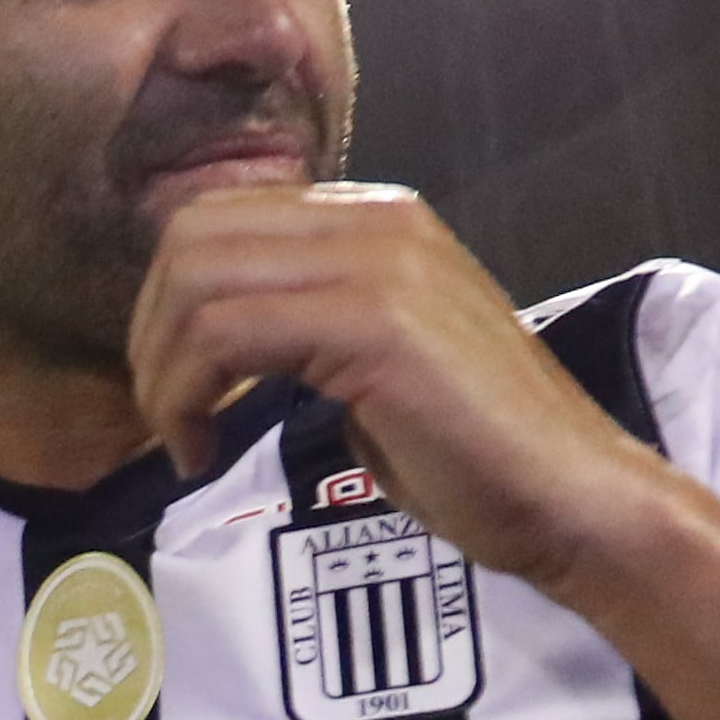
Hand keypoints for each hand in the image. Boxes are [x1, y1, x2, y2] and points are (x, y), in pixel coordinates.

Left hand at [124, 183, 662, 592]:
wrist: (569, 499)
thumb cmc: (474, 455)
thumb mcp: (371, 365)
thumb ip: (304, 327)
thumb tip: (219, 337)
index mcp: (376, 221)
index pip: (218, 220)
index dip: (167, 304)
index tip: (175, 387)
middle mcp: (377, 220)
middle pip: (191, 238)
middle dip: (150, 335)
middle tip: (166, 419)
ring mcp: (380, 264)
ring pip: (197, 283)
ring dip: (162, 372)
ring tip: (182, 440)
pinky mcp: (376, 323)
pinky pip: (226, 335)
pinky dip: (186, 399)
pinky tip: (204, 453)